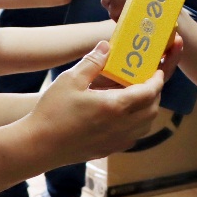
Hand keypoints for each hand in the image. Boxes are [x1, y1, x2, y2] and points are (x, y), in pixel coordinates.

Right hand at [25, 39, 178, 165]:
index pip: (149, 92)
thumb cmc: (52, 112)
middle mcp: (120, 126)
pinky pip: (133, 137)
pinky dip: (137, 125)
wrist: (38, 146)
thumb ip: (93, 61)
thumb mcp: (70, 80)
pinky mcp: (108, 150)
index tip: (158, 71)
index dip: (157, 80)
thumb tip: (107, 46)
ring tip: (140, 98)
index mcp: (114, 106)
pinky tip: (124, 116)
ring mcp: (116, 141)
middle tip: (149, 81)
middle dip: (155, 94)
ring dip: (148, 110)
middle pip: (152, 109)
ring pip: (145, 126)